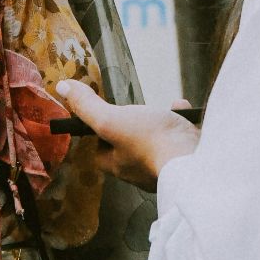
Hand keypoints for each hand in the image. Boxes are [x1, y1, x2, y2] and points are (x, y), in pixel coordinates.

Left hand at [55, 79, 199, 191]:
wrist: (196, 160)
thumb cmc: (151, 142)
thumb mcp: (112, 120)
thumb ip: (88, 106)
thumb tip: (63, 88)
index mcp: (118, 166)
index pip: (101, 149)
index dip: (100, 131)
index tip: (106, 115)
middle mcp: (140, 172)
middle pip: (129, 145)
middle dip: (134, 125)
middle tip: (139, 110)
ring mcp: (164, 168)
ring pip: (156, 143)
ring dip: (159, 122)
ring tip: (165, 108)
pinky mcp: (186, 163)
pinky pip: (178, 140)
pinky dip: (179, 124)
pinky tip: (182, 110)